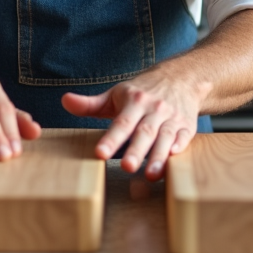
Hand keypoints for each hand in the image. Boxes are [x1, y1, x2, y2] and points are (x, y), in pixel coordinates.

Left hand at [61, 72, 204, 181]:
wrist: (182, 77)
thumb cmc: (142, 91)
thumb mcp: (116, 94)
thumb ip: (90, 104)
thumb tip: (65, 101)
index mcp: (135, 100)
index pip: (121, 122)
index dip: (111, 139)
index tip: (100, 153)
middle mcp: (154, 109)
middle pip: (144, 132)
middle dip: (136, 151)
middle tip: (127, 168)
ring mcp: (172, 117)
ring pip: (164, 138)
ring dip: (158, 157)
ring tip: (151, 175)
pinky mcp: (187, 125)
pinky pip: (184, 137)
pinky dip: (179, 147)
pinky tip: (174, 159)